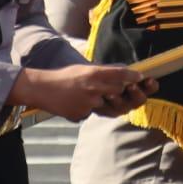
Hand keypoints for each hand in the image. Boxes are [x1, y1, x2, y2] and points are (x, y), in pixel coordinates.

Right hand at [9, 64, 148, 121]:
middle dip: (123, 91)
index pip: (120, 74)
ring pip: (110, 104)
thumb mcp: (85, 69)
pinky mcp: (82, 114)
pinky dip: (92, 110)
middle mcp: (93, 87)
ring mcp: (88, 102)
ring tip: (96, 95)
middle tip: (125, 89)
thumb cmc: (65, 77)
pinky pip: (95, 113)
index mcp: (93, 73)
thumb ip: (104, 73)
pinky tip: (80, 102)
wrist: (41, 89)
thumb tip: (126, 76)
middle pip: (120, 91)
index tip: (141, 78)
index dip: (133, 77)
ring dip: (109, 102)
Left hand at [92, 76, 158, 117]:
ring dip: (119, 100)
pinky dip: (107, 105)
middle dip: (136, 93)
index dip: (152, 85)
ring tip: (111, 93)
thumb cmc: (106, 73)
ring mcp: (122, 107)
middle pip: (140, 100)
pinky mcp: (109, 112)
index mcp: (140, 86)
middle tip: (131, 86)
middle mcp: (133, 99)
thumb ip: (126, 72)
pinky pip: (111, 111)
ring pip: (125, 107)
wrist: (89, 82)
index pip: (151, 87)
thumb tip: (138, 75)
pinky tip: (103, 97)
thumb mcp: (117, 69)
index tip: (149, 79)